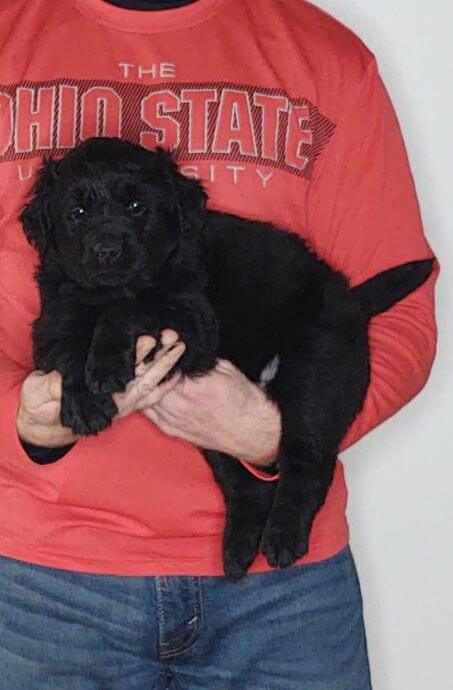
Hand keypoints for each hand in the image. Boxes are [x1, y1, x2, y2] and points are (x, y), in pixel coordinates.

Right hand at [16, 330, 185, 447]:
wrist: (45, 425)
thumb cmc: (41, 404)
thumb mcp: (39, 393)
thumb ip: (52, 386)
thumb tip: (61, 379)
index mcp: (97, 396)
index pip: (120, 375)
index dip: (135, 357)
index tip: (148, 340)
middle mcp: (115, 402)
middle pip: (143, 377)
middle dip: (160, 357)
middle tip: (172, 336)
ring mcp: (123, 404)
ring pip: (151, 383)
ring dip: (166, 365)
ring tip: (179, 344)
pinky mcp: (126, 403)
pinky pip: (151, 395)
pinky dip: (165, 383)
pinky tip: (177, 369)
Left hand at [140, 358, 281, 465]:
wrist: (251, 431)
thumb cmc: (242, 400)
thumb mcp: (224, 368)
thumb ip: (197, 358)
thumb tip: (179, 347)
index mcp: (194, 387)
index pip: (161, 364)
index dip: (155, 351)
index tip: (154, 341)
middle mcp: (179, 405)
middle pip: (146, 380)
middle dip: (142, 363)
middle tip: (142, 350)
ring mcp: (172, 419)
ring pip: (141, 396)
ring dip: (140, 380)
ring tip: (141, 367)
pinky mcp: (169, 429)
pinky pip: (145, 410)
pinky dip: (143, 396)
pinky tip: (145, 387)